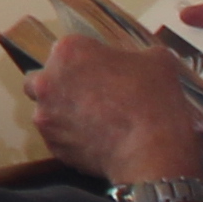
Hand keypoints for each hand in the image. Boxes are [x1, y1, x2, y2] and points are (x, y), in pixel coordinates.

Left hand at [27, 32, 202, 185]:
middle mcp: (47, 82)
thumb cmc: (153, 100)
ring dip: (66, 115)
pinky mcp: (53, 146)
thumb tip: (145, 62)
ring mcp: (46, 116)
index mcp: (68, 51)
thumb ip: (142, 55)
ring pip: (48, 111)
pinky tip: (98, 142)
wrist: (151, 150)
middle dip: (61, 86)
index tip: (105, 73)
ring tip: (97, 123)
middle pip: (44, 79)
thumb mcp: (158, 61)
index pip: (69, 50)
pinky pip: (59, 139)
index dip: (88, 61)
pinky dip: (73, 140)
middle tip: (92, 96)